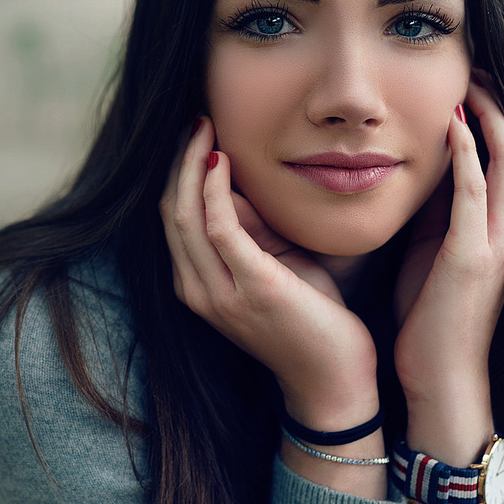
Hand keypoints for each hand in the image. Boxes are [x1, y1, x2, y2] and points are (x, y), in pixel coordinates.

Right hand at [160, 116, 378, 427]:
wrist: (334, 383)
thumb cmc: (311, 321)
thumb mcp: (274, 267)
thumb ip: (252, 232)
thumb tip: (238, 183)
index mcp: (198, 287)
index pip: (171, 219)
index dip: (176, 173)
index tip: (194, 134)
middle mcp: (198, 292)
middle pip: (168, 211)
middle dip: (177, 161)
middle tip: (194, 120)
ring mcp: (220, 294)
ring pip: (184, 214)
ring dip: (191, 164)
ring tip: (203, 127)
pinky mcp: (252, 290)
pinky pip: (219, 228)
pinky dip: (214, 189)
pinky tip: (222, 160)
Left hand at [393, 74, 503, 403]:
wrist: (439, 381)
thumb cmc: (429, 322)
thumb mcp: (431, 257)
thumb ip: (433, 219)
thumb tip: (415, 178)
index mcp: (494, 233)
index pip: (503, 162)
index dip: (491, 121)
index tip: (469, 85)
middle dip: (498, 109)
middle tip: (477, 68)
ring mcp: (494, 245)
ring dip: (489, 120)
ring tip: (471, 82)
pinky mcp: (472, 259)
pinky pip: (477, 195)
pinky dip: (469, 156)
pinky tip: (453, 126)